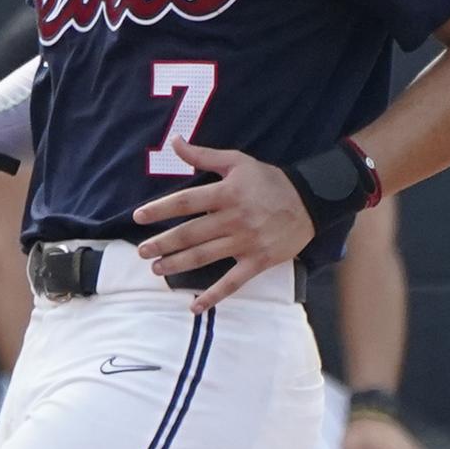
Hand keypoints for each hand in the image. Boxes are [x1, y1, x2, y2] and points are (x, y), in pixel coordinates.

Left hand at [130, 136, 317, 310]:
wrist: (310, 201)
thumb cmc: (268, 180)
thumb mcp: (237, 162)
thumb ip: (203, 155)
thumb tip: (174, 141)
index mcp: (227, 193)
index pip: (186, 202)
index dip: (160, 209)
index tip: (138, 217)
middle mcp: (234, 219)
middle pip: (190, 233)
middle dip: (163, 243)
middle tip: (141, 251)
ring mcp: (246, 242)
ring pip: (204, 256)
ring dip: (177, 265)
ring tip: (157, 268)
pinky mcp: (258, 262)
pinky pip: (232, 283)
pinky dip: (213, 296)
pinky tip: (194, 307)